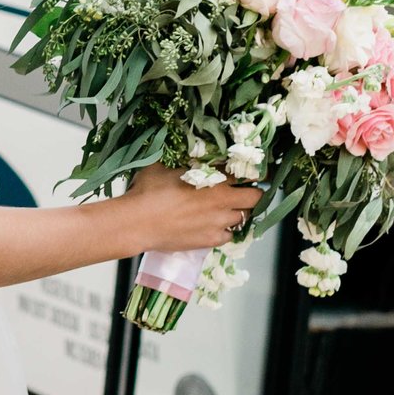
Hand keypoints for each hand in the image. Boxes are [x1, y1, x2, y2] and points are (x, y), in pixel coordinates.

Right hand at [118, 167, 261, 252]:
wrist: (137, 222)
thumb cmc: (148, 191)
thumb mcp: (163, 166)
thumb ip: (181, 161)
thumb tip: (184, 154)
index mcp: (215, 179)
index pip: (246, 173)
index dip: (249, 173)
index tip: (247, 174)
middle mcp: (223, 201)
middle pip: (256, 198)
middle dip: (252, 194)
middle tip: (241, 193)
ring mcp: (219, 223)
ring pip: (243, 218)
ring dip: (237, 212)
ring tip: (222, 210)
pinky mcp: (211, 240)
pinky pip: (229, 235)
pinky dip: (224, 230)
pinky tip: (212, 226)